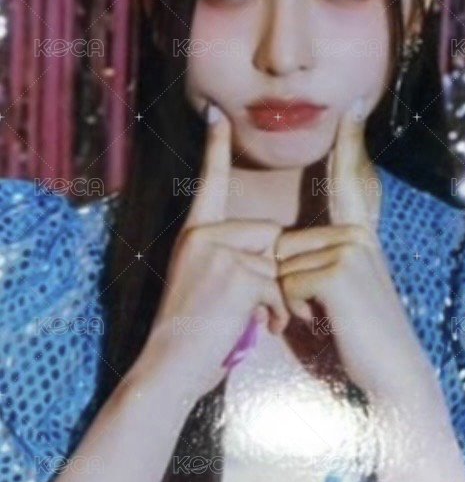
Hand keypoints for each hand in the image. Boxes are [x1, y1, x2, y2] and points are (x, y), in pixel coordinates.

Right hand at [142, 102, 289, 395]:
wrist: (169, 368)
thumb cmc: (194, 335)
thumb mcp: (204, 283)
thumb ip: (229, 258)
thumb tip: (269, 252)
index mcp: (195, 235)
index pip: (210, 183)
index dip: (214, 148)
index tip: (216, 113)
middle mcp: (203, 236)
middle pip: (269, 236)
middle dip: (271, 274)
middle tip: (250, 309)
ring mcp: (217, 252)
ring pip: (276, 263)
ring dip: (275, 299)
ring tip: (249, 322)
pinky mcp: (234, 273)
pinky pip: (277, 287)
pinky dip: (275, 314)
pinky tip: (251, 329)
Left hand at [275, 100, 434, 402]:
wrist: (394, 375)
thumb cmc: (363, 337)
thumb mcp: (350, 288)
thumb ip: (329, 259)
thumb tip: (287, 247)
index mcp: (360, 235)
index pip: (351, 181)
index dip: (349, 143)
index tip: (352, 105)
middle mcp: (357, 234)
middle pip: (283, 243)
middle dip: (288, 285)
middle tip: (327, 312)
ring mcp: (350, 248)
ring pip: (280, 265)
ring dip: (293, 302)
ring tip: (330, 318)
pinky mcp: (339, 270)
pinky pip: (286, 284)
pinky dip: (297, 312)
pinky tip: (329, 323)